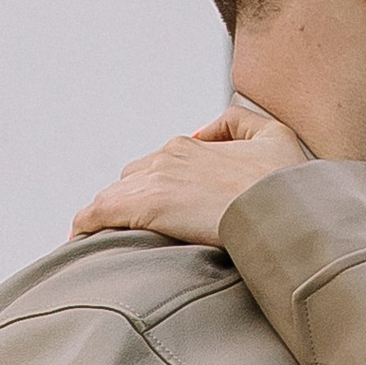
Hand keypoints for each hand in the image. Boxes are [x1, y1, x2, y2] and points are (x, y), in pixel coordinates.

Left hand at [74, 102, 309, 243]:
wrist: (284, 209)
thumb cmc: (285, 181)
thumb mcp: (273, 135)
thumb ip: (238, 122)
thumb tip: (204, 129)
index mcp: (190, 145)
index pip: (155, 166)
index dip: (155, 189)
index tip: (158, 212)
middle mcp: (166, 158)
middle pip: (130, 181)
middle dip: (131, 203)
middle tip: (134, 231)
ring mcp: (154, 181)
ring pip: (111, 197)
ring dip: (107, 217)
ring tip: (102, 242)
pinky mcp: (147, 206)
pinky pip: (98, 214)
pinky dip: (86, 225)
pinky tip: (81, 240)